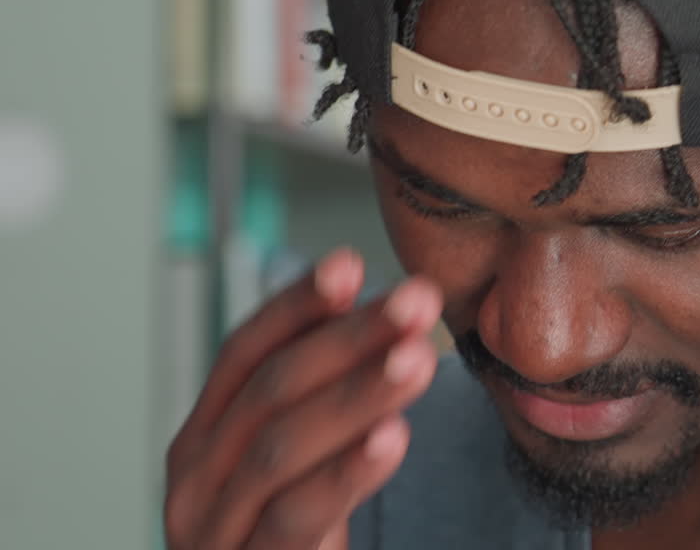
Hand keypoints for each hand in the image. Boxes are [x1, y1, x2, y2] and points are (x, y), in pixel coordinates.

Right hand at [164, 248, 441, 549]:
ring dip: (357, 394)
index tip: (354, 262)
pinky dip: (345, 473)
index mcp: (205, 435)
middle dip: (350, 339)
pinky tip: (393, 437)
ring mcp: (212, 530)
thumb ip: (324, 394)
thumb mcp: (302, 458)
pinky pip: (294, 518)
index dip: (298, 304)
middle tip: (417, 301)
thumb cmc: (293, 537)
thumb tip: (382, 308)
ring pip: (282, 446)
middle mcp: (194, 477)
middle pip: (270, 389)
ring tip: (421, 357)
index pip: (245, 351)